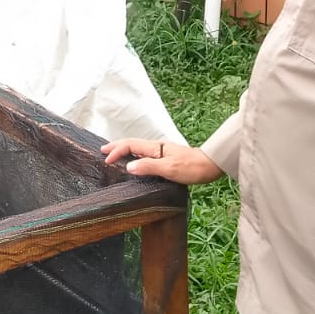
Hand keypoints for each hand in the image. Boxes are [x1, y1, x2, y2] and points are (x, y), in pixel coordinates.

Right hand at [100, 138, 222, 185]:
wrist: (211, 166)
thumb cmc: (192, 168)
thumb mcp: (170, 169)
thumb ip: (149, 167)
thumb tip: (128, 166)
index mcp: (155, 148)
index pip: (130, 145)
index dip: (117, 151)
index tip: (106, 160)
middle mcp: (157, 147)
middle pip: (132, 143)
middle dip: (117, 147)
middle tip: (103, 151)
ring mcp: (162, 152)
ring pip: (138, 148)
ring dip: (124, 151)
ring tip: (114, 155)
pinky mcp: (166, 158)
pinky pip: (145, 154)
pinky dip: (135, 155)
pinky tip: (135, 162)